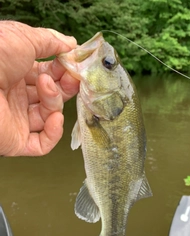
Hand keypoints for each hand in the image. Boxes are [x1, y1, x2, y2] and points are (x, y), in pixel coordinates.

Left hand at [0, 21, 78, 155]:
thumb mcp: (24, 38)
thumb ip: (50, 40)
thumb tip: (71, 44)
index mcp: (14, 73)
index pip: (47, 76)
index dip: (62, 70)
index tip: (75, 64)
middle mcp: (15, 97)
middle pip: (50, 97)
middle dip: (65, 86)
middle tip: (73, 77)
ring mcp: (16, 120)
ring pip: (48, 117)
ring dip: (55, 102)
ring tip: (46, 85)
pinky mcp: (16, 141)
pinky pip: (42, 144)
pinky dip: (54, 133)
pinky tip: (55, 118)